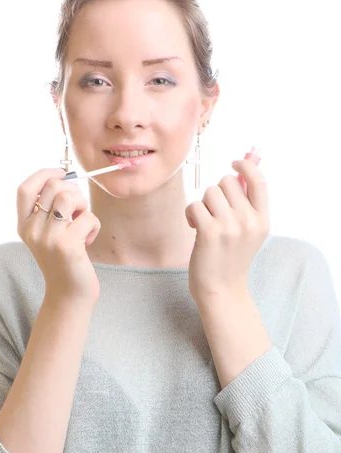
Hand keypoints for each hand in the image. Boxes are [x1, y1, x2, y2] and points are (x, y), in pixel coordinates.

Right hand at [17, 168, 100, 305]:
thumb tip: (65, 176)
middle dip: (73, 191)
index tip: (61, 172)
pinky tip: (88, 241)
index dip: (43, 174)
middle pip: (53, 187)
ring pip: (69, 197)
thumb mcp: (49, 234)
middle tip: (78, 209)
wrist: (69, 295)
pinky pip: (88, 217)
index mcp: (24, 225)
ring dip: (83, 205)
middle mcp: (32, 230)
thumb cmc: (64, 259)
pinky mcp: (68, 246)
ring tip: (82, 221)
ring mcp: (48, 238)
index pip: (25, 189)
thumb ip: (50, 209)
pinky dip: (94, 225)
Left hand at [185, 158, 269, 304]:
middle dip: (216, 192)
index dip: (246, 165)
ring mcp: (230, 227)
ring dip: (203, 204)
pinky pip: (194, 205)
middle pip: (227, 181)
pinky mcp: (209, 232)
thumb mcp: (249, 231)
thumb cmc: (231, 257)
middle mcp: (249, 221)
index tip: (234, 163)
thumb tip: (240, 169)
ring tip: (205, 222)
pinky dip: (190, 214)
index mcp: (262, 219)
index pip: (259, 180)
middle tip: (215, 212)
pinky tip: (195, 228)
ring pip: (209, 192)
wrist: (221, 290)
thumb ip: (247, 203)